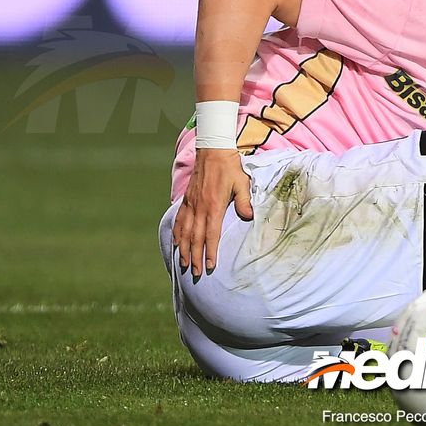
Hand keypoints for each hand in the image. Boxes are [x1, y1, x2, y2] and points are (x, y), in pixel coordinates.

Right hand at [173, 149, 253, 278]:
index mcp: (214, 206)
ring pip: (185, 232)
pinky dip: (177, 234)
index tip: (210, 266)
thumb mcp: (242, 183)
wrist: (213, 152)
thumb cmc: (231, 169)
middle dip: (195, 257)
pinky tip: (176, 244)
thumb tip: (249, 217)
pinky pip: (179, 220)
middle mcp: (200, 208)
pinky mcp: (187, 200)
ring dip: (184, 249)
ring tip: (184, 265)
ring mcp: (191, 204)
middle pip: (195, 238)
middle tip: (196, 274)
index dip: (210, 252)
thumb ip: (244, 201)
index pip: (211, 235)